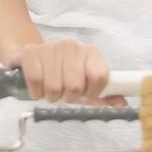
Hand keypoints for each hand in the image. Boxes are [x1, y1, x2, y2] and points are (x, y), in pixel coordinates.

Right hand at [7, 40, 122, 104]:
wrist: (33, 58)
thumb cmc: (62, 74)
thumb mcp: (84, 85)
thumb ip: (104, 96)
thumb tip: (121, 104)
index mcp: (90, 53)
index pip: (100, 76)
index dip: (92, 93)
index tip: (85, 95)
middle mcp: (72, 46)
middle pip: (75, 86)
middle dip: (68, 96)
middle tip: (64, 92)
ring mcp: (51, 48)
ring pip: (54, 87)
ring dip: (51, 96)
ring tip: (50, 89)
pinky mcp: (31, 53)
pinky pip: (36, 81)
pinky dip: (36, 92)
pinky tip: (38, 87)